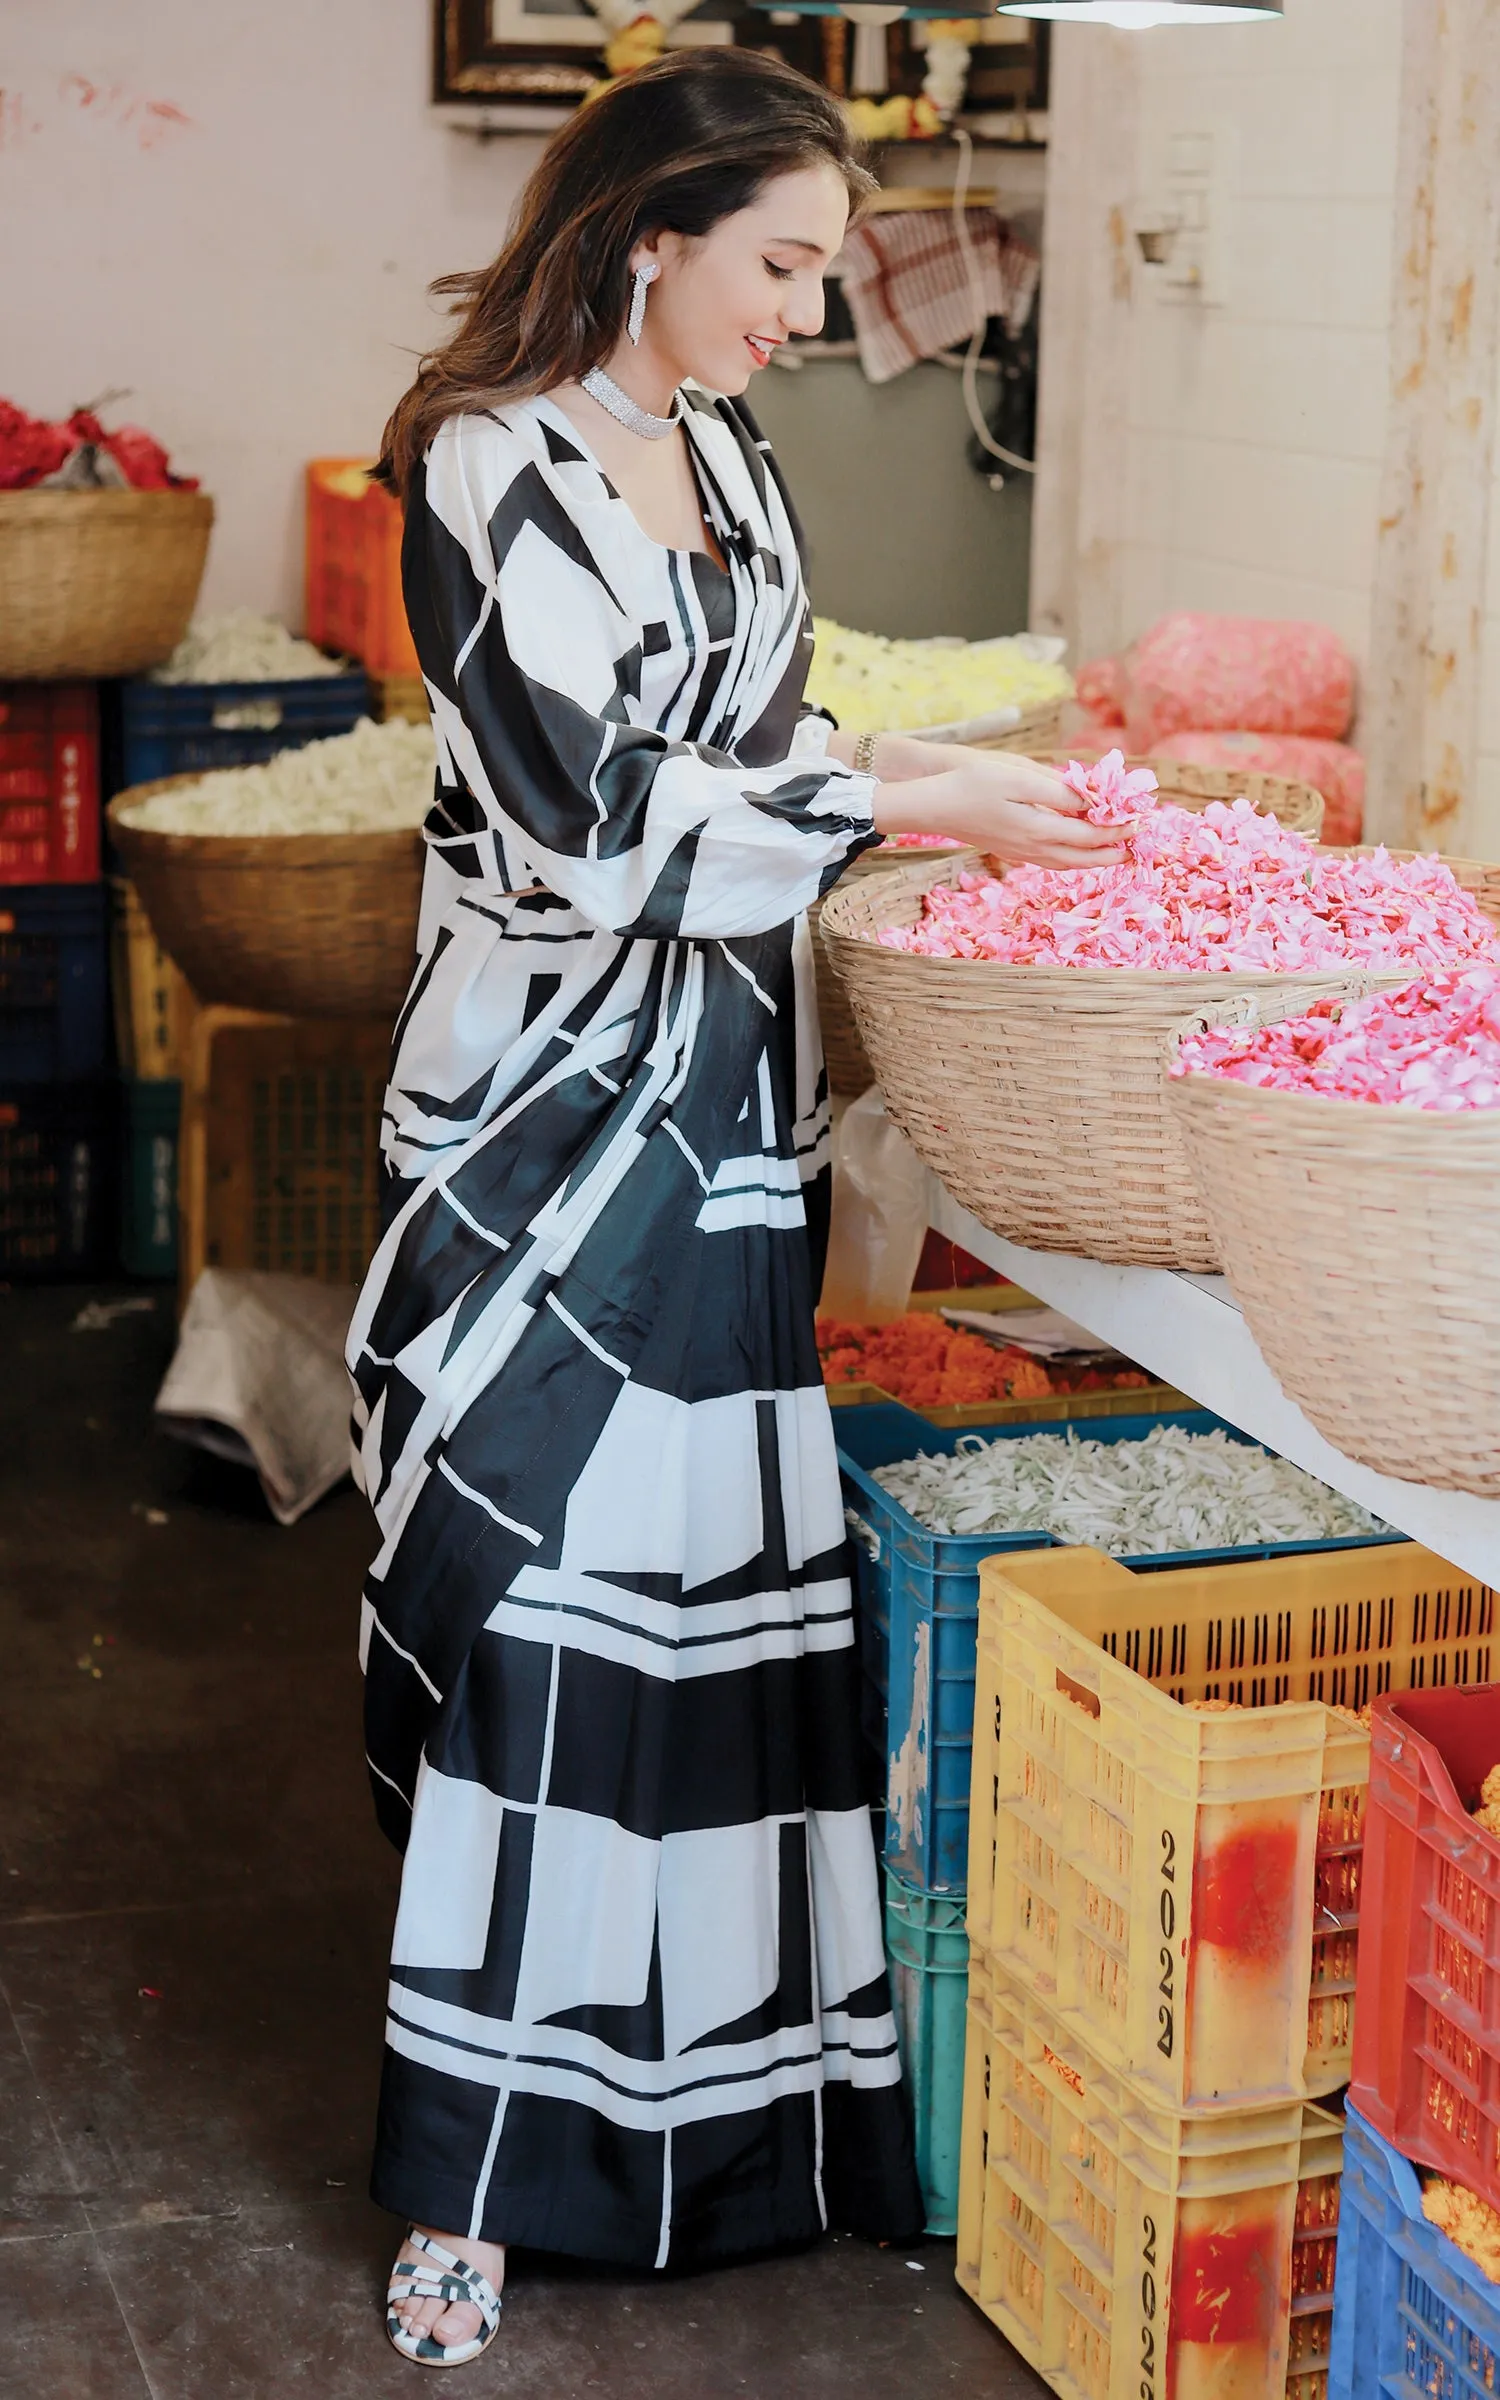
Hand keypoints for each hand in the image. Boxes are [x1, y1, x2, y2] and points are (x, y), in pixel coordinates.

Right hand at [873, 749, 1125, 871]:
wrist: (931, 804)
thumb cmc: (970, 782)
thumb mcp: (1017, 776)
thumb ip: (1056, 790)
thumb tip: (1089, 800)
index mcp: (1038, 828)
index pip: (1090, 834)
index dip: (1118, 828)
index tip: (1140, 821)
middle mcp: (1032, 847)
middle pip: (1083, 857)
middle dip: (1112, 852)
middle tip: (1136, 846)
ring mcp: (1020, 853)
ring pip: (1066, 863)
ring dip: (1093, 860)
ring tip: (1114, 854)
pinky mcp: (1009, 851)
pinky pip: (1050, 861)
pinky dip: (1071, 859)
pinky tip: (1074, 851)